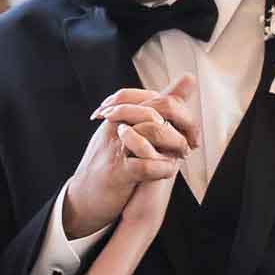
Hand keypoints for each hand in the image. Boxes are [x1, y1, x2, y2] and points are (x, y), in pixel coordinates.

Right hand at [63, 74, 199, 239]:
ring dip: (176, 144)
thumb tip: (189, 77)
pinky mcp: (117, 172)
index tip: (189, 130)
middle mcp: (116, 125)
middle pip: (158, 110)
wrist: (83, 196)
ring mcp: (115, 148)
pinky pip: (147, 164)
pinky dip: (164, 168)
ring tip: (182, 155)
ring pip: (153, 131)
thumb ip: (161, 105)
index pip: (155, 98)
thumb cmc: (111, 162)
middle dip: (183, 125)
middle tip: (191, 142)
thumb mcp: (133, 129)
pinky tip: (169, 171)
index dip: (179, 112)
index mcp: (119, 114)